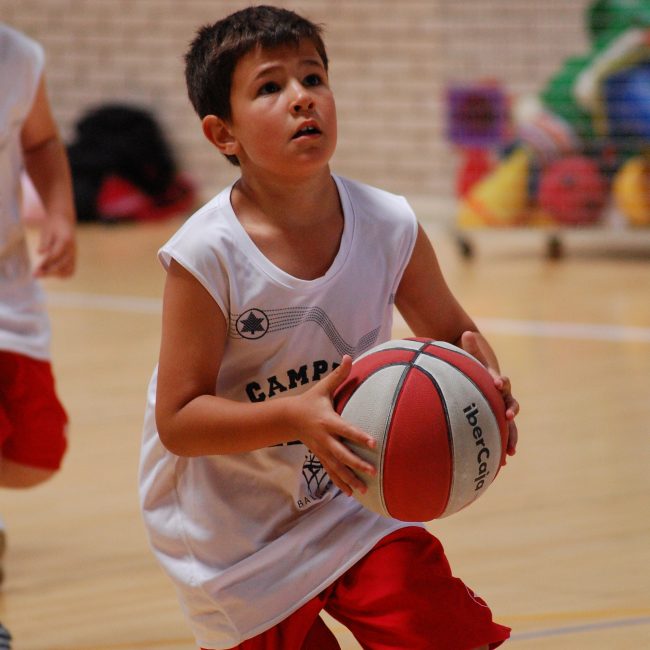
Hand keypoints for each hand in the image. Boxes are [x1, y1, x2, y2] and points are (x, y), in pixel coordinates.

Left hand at [33, 214, 75, 277]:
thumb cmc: (53, 224)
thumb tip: (39, 253)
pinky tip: (50, 272)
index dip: (45, 263)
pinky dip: (61, 274)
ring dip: (55, 275)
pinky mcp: (73, 258)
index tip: (35, 269)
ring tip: (42, 274)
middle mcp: (72, 249)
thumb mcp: (46, 230)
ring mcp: (74, 254)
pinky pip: (70, 270)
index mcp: (65, 240)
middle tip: (35, 275)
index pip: (55, 255)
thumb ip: (44, 241)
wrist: (64, 220)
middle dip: (48, 272)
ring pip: (68, 270)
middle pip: (62, 265)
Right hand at [294, 355, 376, 495]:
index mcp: (327, 421)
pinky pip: (331, 472)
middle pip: (342, 453)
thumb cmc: (310, 400)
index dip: (359, 436)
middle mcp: (325, 438)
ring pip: (337, 467)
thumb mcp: (323, 387)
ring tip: (364, 489)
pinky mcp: (320, 456)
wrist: (288, 418)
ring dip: (350, 478)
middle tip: (372, 470)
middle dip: (356, 463)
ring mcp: (321, 450)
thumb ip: (339, 375)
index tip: (374, 443)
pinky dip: (341, 483)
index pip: (346, 429)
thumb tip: (349, 356)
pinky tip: (352, 493)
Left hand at [461, 331, 518, 456]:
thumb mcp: (471, 358)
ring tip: (510, 451)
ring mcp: (500, 411)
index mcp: (497, 382)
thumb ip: (471, 348)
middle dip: (510, 412)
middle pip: (510, 404)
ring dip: (511, 436)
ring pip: (509, 425)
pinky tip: (501, 464)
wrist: (480, 378)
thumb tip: (466, 331)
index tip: (496, 383)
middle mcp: (502, 398)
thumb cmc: (474, 368)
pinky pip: (501, 436)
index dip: (500, 382)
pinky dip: (502, 448)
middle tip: (507, 416)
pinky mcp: (496, 422)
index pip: (501, 381)